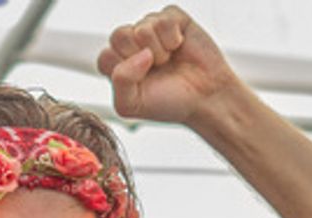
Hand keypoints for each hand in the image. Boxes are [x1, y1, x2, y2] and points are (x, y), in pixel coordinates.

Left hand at [96, 6, 238, 125]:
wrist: (206, 99)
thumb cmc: (169, 103)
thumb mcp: (132, 105)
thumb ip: (120, 82)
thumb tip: (139, 54)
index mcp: (118, 65)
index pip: (105, 57)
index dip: (124, 70)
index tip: (141, 82)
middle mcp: (132, 44)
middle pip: (119, 35)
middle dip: (139, 57)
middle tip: (156, 69)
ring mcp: (152, 29)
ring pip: (142, 27)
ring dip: (159, 49)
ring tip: (169, 60)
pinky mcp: (172, 19)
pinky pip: (163, 18)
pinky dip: (172, 36)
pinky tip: (178, 47)